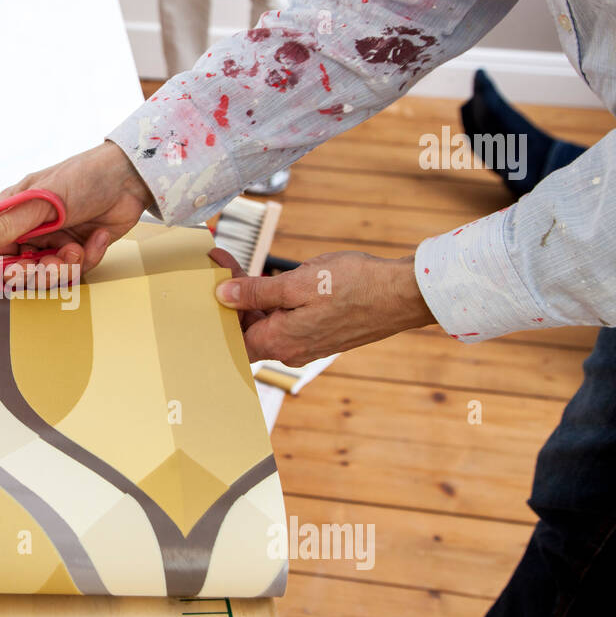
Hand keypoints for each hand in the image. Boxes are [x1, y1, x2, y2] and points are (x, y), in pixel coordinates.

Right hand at [0, 141, 153, 278]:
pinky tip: (96, 237)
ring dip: (65, 267)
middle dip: (39, 272)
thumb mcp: (42, 202)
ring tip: (77, 250)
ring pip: (49, 275)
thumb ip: (6, 224)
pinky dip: (88, 257)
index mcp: (12, 214)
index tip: (13, 275)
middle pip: (21, 271)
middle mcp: (30, 230)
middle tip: (53, 264)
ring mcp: (54, 240)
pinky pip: (76, 270)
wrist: (130, 177)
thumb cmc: (83, 178)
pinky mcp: (78, 249)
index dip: (1, 269)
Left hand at [212, 250, 435, 364]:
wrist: (404, 293)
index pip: (232, 337)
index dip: (217, 311)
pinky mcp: (322, 333)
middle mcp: (292, 350)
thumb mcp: (298, 282)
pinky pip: (288, 321)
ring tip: (243, 269)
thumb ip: (257, 293)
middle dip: (232, 298)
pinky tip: (276, 281)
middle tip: (224, 266)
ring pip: (268, 324)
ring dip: (253, 298)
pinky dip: (275, 302)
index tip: (211, 280)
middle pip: (248, 329)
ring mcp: (309, 344)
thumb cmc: (355, 285)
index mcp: (281, 342)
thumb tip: (223, 297)